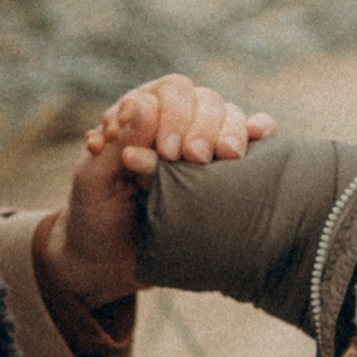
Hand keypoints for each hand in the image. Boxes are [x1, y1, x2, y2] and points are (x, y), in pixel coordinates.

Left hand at [48, 75, 272, 307]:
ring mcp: (202, 145)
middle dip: (204, 126)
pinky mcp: (225, 171)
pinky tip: (261, 136)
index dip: (174, 113)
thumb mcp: (95, 179)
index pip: (171, 92)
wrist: (109, 264)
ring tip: (227, 156)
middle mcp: (175, 124)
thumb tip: (146, 103)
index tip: (166, 151)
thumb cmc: (95, 217)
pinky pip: (251, 140)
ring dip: (232, 131)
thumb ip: (120, 141)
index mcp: (140, 116)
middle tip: (194, 158)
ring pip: (230, 118)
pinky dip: (259, 131)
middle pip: (206, 101)